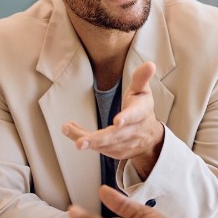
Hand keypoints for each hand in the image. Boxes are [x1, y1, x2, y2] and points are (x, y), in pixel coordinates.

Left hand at [62, 62, 164, 177]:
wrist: (151, 137)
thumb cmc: (143, 108)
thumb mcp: (143, 92)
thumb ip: (141, 78)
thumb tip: (150, 64)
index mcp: (141, 113)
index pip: (135, 115)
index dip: (127, 118)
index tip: (117, 121)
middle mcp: (134, 131)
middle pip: (116, 136)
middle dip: (98, 139)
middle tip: (80, 142)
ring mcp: (125, 144)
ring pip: (104, 144)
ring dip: (85, 139)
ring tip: (67, 129)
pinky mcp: (116, 152)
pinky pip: (99, 148)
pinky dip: (85, 141)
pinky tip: (71, 132)